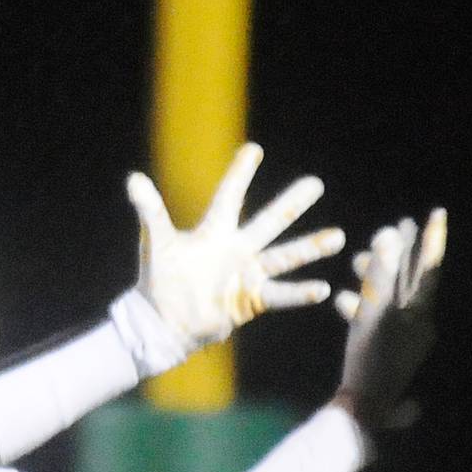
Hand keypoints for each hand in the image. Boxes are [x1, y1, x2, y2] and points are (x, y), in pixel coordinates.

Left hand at [126, 142, 344, 374]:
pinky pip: (281, 294)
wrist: (163, 323)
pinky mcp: (251, 300)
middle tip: (315, 183)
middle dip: (292, 203)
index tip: (254, 149)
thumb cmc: (158, 282)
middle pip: (269, 221)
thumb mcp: (157, 243)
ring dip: (310, 247)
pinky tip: (323, 288)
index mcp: (214, 232)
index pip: (230, 197)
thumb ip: (150, 211)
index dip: (240, 174)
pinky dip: (300, 294)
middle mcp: (235, 250)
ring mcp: (246, 275)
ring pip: (285, 256)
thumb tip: (133, 180)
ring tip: (338, 236)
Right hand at [332, 208, 446, 431]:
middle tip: (396, 226)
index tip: (436, 211)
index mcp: (420, 315)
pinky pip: (377, 318)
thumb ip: (381, 274)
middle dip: (399, 254)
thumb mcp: (373, 313)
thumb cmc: (370, 363)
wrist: (363, 412)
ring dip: (376, 278)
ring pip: (392, 298)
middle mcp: (417, 325)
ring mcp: (402, 339)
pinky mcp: (384, 352)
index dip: (431, 239)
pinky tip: (341, 299)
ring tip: (356, 261)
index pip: (428, 269)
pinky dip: (363, 304)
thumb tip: (389, 234)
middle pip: (410, 281)